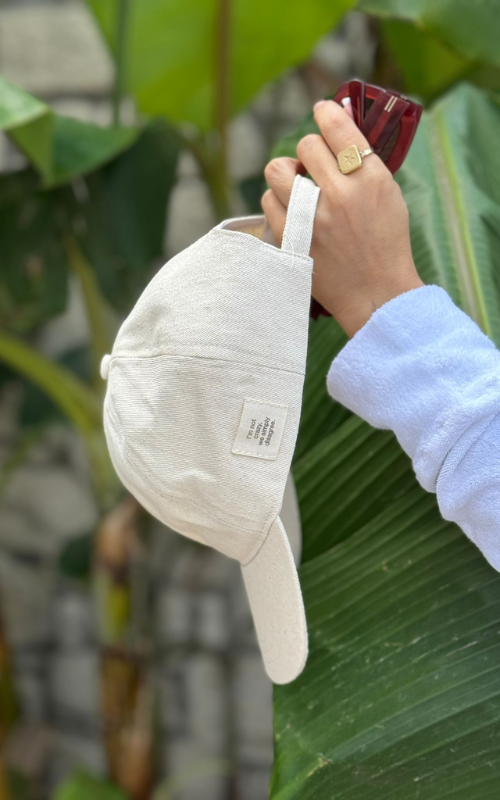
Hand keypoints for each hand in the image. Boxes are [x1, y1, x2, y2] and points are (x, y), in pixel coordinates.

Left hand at [261, 99, 422, 337]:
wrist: (376, 293)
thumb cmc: (385, 243)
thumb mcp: (389, 195)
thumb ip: (364, 161)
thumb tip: (337, 122)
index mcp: (370, 179)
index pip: (337, 128)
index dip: (325, 114)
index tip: (321, 112)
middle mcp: (340, 194)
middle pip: (306, 145)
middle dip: (309, 151)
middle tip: (315, 165)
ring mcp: (312, 219)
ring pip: (278, 170)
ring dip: (287, 174)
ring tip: (298, 188)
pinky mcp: (292, 240)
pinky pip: (269, 202)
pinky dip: (278, 202)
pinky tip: (292, 211)